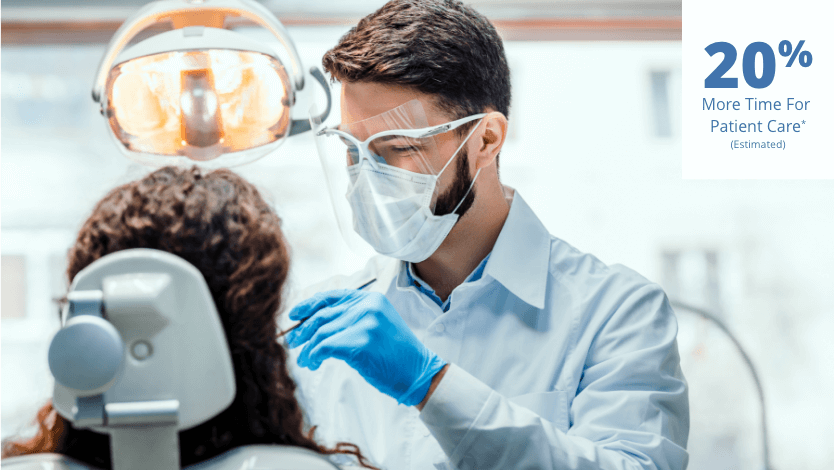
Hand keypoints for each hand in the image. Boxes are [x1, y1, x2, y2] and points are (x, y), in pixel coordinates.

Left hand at [286, 289, 446, 405]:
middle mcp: (367, 306)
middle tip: (292, 343)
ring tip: (305, 361)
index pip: (332, 296)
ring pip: (321, 332)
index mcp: (371, 298)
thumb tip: (317, 322)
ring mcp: (365, 323)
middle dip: (303, 330)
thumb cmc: (396, 354)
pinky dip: (314, 356)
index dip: (309, 304)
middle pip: (322, 315)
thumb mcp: (378, 324)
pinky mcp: (360, 342)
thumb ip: (354, 317)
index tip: (294, 315)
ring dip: (308, 349)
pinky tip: (314, 363)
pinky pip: (325, 347)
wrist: (418, 372)